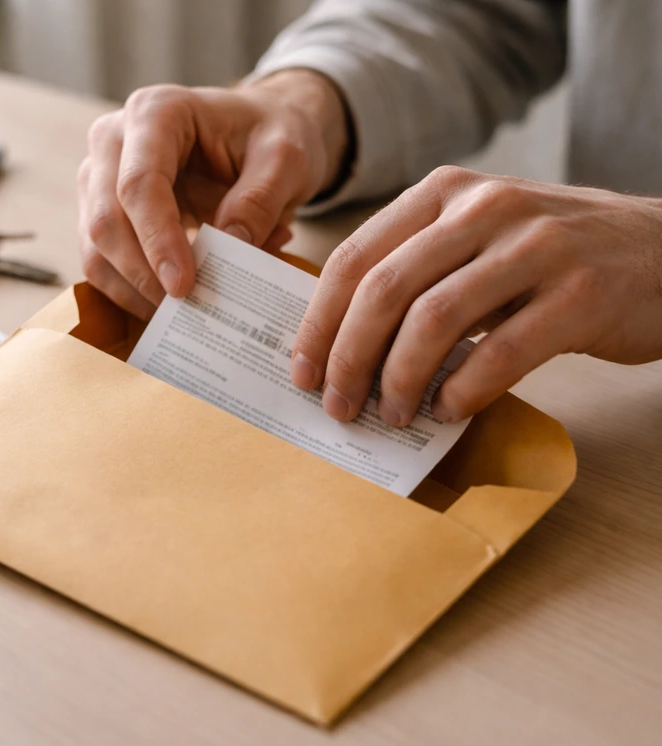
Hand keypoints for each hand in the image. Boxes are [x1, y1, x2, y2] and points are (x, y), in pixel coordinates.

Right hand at [77, 69, 349, 319]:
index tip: (184, 286)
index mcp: (155, 112)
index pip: (140, 184)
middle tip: (184, 312)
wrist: (256, 132)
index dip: (157, 240)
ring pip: (95, 246)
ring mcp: (99, 176)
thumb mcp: (285, 159)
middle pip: (107, 219)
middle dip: (142, 274)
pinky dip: (130, 291)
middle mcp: (113, 139)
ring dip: (134, 288)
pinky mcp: (100, 210)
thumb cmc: (268, 137)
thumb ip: (261, 199)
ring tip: (181, 314)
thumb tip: (230, 247)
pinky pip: (100, 261)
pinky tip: (167, 307)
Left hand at [290, 166, 661, 424]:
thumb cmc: (551, 255)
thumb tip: (339, 339)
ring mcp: (536, 246)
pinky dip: (463, 390)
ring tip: (390, 414)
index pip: (354, 257)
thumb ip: (415, 268)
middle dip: (348, 357)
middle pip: (384, 290)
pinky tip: (448, 410)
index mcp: (444, 191)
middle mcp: (484, 207)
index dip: (318, 321)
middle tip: (338, 406)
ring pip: (434, 320)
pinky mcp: (581, 292)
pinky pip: (500, 352)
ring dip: (399, 380)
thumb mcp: (477, 236)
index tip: (302, 371)